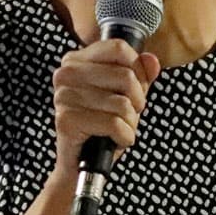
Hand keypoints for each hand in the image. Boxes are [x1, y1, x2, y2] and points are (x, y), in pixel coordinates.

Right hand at [50, 37, 159, 179]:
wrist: (80, 166)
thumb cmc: (103, 128)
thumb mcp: (126, 96)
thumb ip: (140, 76)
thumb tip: (152, 60)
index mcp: (76, 60)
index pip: (119, 48)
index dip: (138, 70)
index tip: (134, 90)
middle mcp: (66, 74)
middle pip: (125, 75)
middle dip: (137, 101)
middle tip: (128, 115)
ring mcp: (64, 96)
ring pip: (122, 103)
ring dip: (130, 123)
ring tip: (119, 130)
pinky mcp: (67, 120)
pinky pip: (114, 123)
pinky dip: (124, 137)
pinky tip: (115, 140)